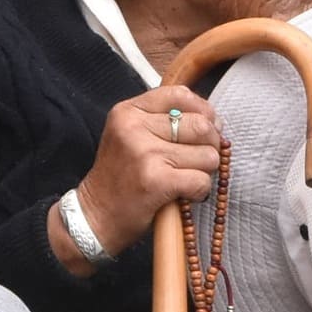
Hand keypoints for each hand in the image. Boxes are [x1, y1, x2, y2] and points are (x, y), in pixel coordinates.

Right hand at [59, 84, 220, 272]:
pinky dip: (200, 191)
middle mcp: (135, 127)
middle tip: (198, 161)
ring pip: (207, 155)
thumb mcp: (131, 135)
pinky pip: (202, 181)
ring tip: (185, 179)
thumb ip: (164, 120)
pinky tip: (184, 195)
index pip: (181, 94)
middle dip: (210, 146)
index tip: (204, 130)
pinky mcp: (157, 181)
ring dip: (205, 172)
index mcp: (129, 110)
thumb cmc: (121, 177)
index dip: (203, 112)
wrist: (95, 216)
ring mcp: (145, 153)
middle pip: (201, 125)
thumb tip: (215, 121)